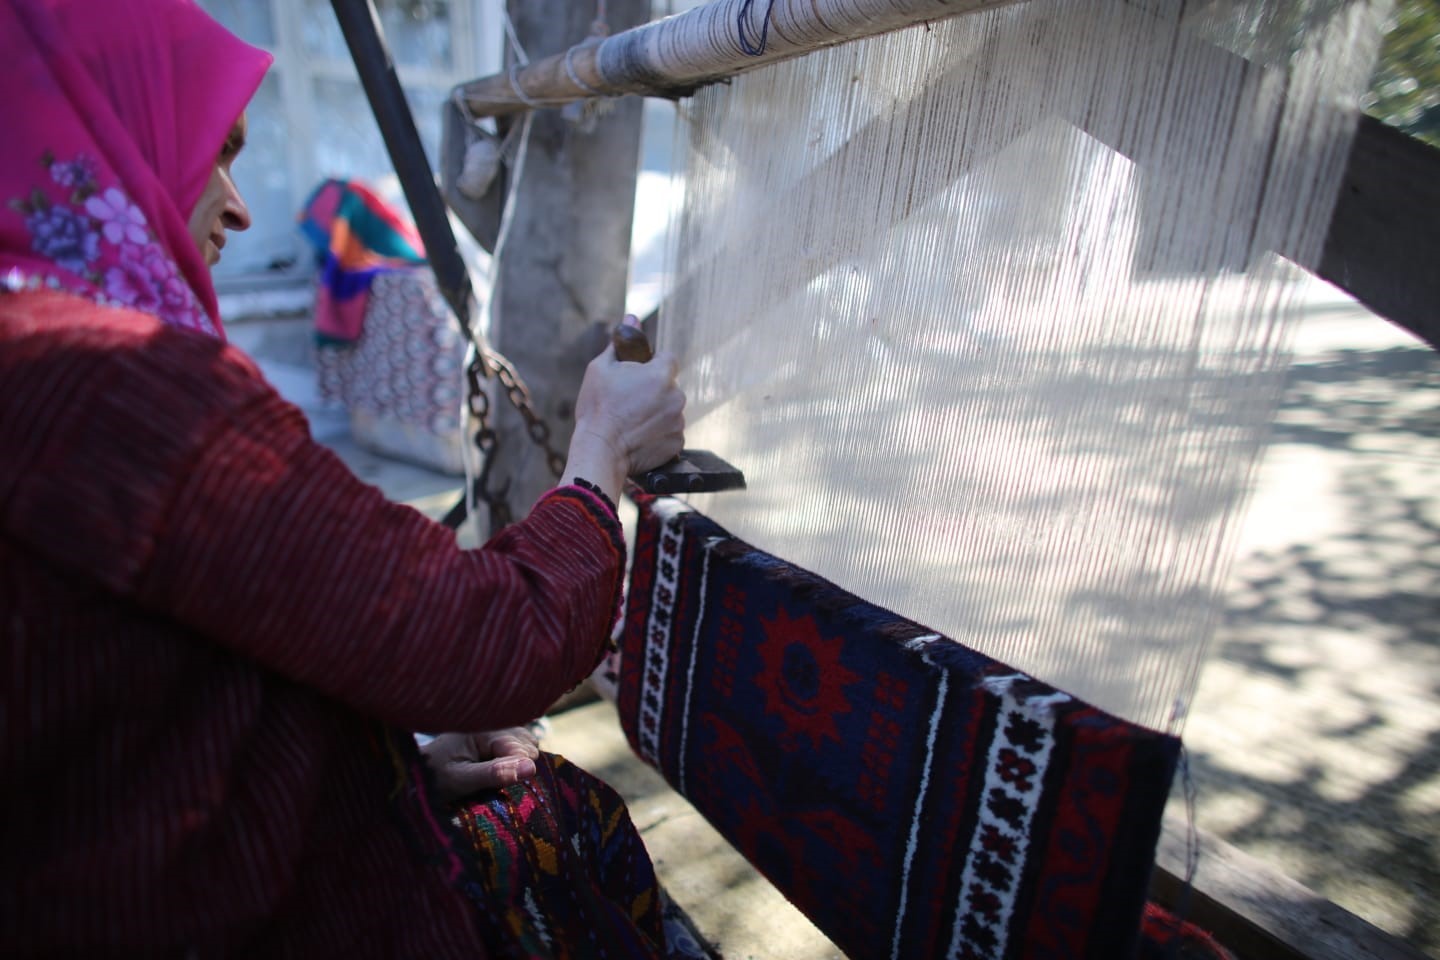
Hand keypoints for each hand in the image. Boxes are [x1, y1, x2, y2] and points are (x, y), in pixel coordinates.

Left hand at [419, 728, 540, 802]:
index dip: (517, 772)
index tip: (500, 787)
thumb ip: (494, 774)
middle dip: (518, 768)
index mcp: (484, 728)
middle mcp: (495, 723)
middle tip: (491, 783)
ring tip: (493, 778)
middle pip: (530, 747)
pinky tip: (499, 772)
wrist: (417, 775)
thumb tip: (531, 768)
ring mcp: (500, 729)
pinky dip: (516, 764)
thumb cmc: (434, 777)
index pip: (523, 750)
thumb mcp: (460, 779)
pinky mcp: (501, 738)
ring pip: (530, 748)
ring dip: (518, 766)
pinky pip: (523, 750)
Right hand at [566, 343, 684, 498]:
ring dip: (657, 412)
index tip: (638, 376)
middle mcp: (676, 396)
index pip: (668, 358)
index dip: (653, 365)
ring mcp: (678, 422)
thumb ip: (621, 343)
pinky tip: (639, 436)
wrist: (600, 450)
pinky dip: (658, 433)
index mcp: (661, 374)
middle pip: (669, 386)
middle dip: (654, 390)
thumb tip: (632, 317)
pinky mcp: (677, 444)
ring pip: (670, 409)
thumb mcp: (601, 368)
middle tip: (629, 402)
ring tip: (632, 421)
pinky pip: (670, 432)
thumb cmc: (597, 408)